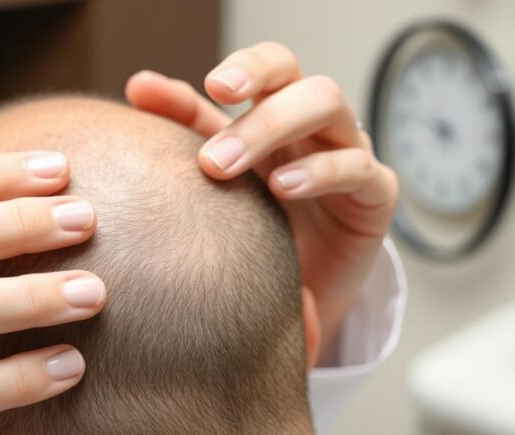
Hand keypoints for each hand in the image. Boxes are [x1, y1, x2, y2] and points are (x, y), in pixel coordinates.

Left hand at [126, 42, 397, 356]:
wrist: (298, 289)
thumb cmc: (259, 223)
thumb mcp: (221, 173)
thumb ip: (187, 126)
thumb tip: (138, 85)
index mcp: (280, 112)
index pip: (272, 66)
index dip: (246, 66)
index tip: (210, 86)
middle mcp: (317, 125)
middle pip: (300, 81)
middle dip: (255, 99)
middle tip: (211, 143)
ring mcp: (351, 153)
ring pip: (329, 107)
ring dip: (274, 129)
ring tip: (228, 167)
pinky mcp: (376, 194)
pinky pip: (358, 167)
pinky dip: (321, 170)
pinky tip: (284, 187)